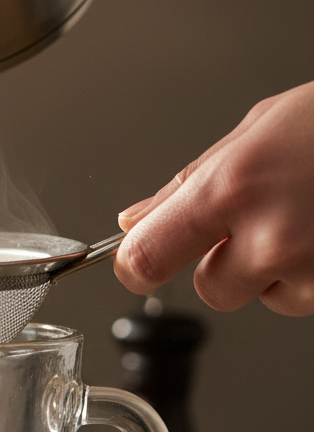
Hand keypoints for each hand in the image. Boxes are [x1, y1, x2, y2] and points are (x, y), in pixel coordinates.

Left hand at [115, 83, 313, 315]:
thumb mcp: (253, 133)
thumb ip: (187, 184)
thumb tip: (135, 221)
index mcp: (230, 189)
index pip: (147, 257)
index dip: (135, 265)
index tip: (136, 263)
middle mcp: (269, 237)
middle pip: (209, 289)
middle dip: (222, 263)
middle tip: (255, 220)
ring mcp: (313, 269)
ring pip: (264, 296)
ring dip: (273, 270)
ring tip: (304, 217)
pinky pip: (305, 298)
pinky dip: (311, 275)